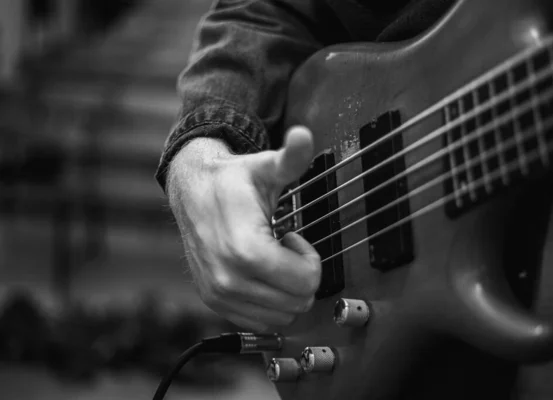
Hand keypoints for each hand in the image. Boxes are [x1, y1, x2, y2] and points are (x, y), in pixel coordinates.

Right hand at [167, 126, 320, 331]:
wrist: (191, 192)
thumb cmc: (232, 181)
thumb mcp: (265, 167)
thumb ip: (290, 157)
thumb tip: (303, 136)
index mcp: (245, 249)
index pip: (304, 282)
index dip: (310, 259)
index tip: (293, 236)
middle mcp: (229, 278)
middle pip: (297, 301)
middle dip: (301, 274)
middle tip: (283, 247)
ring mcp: (219, 293)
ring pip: (282, 315)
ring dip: (285, 289)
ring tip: (270, 258)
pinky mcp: (214, 301)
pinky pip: (260, 321)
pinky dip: (269, 302)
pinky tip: (259, 272)